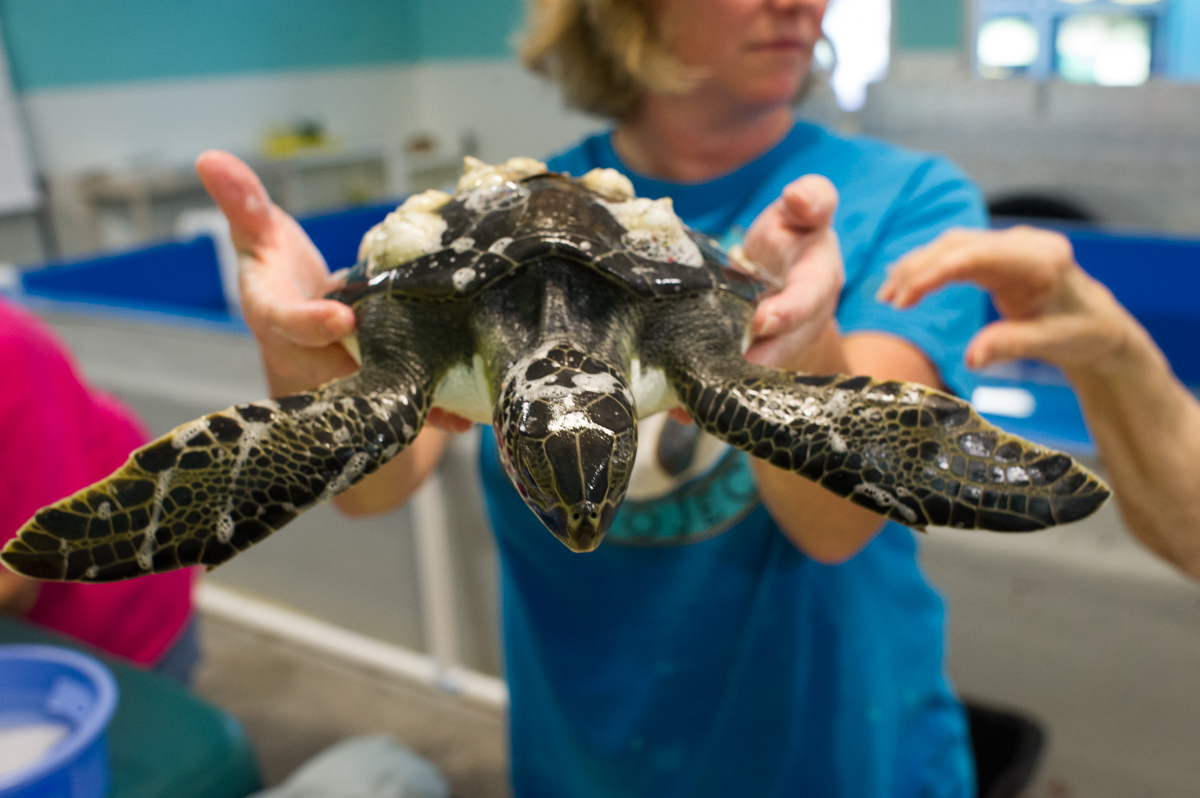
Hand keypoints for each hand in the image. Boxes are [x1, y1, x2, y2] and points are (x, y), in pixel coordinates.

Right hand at [196, 151, 470, 431]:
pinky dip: (433, 408)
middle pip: (341, 367)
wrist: (300, 317)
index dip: (311, 323)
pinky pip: (402, 397)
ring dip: (414, 398)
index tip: (341, 318)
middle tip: (417, 366)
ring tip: (454, 407)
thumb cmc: (278, 270)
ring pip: (377, 389)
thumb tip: (209, 157)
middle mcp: (306, 354)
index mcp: (273, 315)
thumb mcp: (259, 234)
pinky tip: (465, 417)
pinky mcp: (373, 383)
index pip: (286, 321)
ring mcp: (340, 376)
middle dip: (377, 369)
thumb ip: (242, 202)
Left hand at [668, 175, 844, 424]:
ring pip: (752, 374)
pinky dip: (704, 396)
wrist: (788, 275)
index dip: (788, 312)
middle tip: (717, 374)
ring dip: (723, 386)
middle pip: (778, 351)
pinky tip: (676, 408)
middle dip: (749, 365)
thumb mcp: (806, 211)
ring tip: (686, 399)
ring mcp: (774, 348)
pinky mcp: (749, 361)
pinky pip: (731, 380)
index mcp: (817, 283)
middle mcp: (800, 324)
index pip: (808, 298)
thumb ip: (811, 200)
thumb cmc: (795, 237)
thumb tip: (799, 197)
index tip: (762, 321)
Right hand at [877, 226, 1133, 375]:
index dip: (936, 271)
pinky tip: (905, 283)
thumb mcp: (1051, 344)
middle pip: (958, 245)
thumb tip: (971, 359)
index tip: (905, 295)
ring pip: (952, 245)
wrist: (1099, 326)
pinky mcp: (999, 255)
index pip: (976, 255)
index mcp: (1040, 260)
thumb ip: (1010, 345)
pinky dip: (929, 267)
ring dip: (917, 266)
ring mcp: (1010, 246)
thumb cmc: (1082, 334)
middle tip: (889, 301)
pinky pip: (957, 253)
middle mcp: (1024, 244)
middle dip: (918, 269)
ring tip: (887, 296)